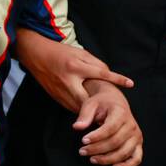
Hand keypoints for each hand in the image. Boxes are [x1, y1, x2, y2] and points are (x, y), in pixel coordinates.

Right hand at [17, 33, 132, 111]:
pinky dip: (80, 109)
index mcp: (76, 66)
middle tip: (114, 112)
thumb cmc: (59, 51)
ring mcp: (60, 89)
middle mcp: (69, 80)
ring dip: (91, 111)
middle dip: (101, 108)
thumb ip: (94, 64)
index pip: (101, 73)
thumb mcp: (79, 52)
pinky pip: (71, 106)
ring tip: (103, 114)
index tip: (130, 83)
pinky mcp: (55, 95)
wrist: (34, 53)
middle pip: (89, 99)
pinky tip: (88, 111)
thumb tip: (108, 75)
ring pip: (80, 106)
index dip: (117, 78)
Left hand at [75, 82, 142, 165]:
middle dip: (97, 149)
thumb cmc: (102, 103)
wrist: (116, 102)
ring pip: (124, 152)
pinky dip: (127, 165)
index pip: (109, 128)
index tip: (83, 141)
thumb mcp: (91, 104)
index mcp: (121, 113)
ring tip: (92, 159)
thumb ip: (84, 116)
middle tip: (82, 151)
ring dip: (108, 159)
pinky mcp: (137, 144)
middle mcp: (131, 126)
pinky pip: (136, 158)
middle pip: (115, 142)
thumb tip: (77, 127)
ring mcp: (136, 136)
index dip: (96, 137)